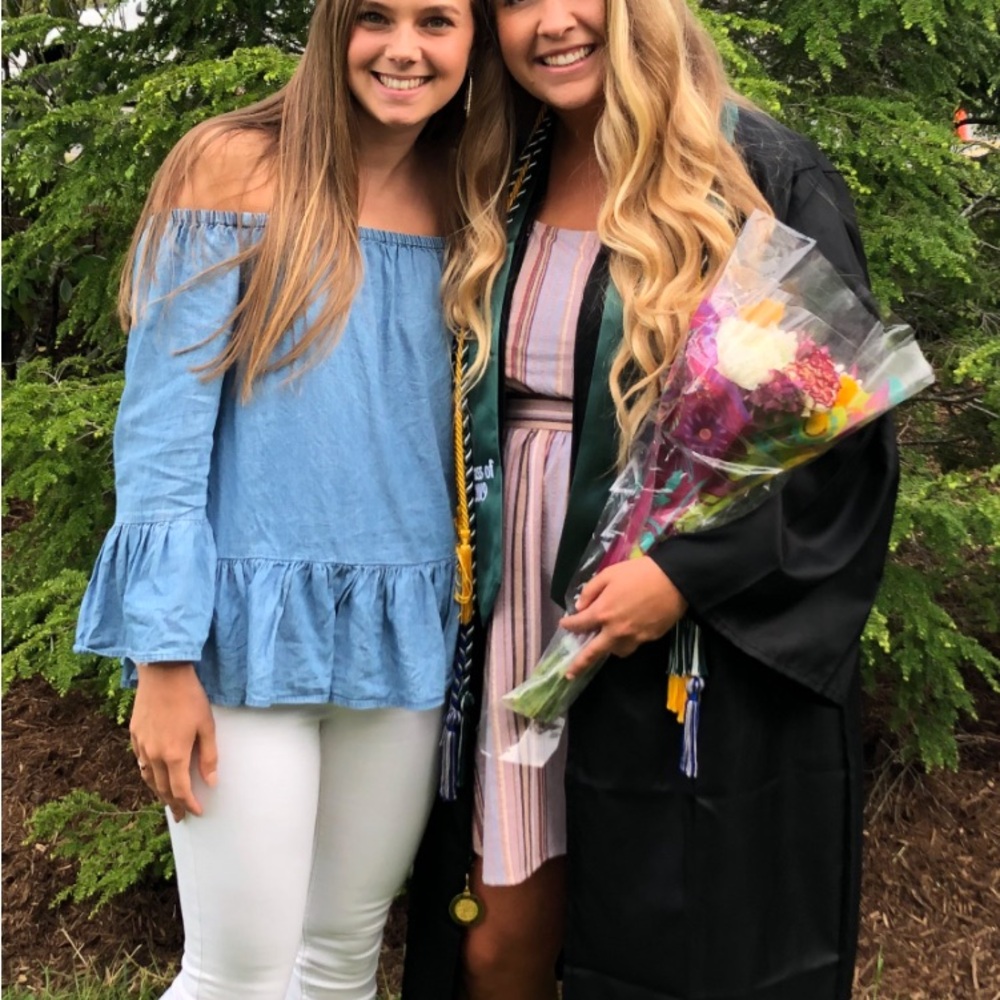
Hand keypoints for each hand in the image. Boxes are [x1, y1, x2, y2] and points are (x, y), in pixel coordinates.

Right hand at [130, 663, 217, 821]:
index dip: (189, 804)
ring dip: (158, 791)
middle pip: (162, 788)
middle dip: (173, 804)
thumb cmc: (190, 698)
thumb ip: (208, 757)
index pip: (181, 790)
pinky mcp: (134, 734)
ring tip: (167, 800)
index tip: (197, 812)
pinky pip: (140, 761)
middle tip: (181, 815)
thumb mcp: (207, 726)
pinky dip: (147, 772)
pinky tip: (153, 773)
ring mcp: (141, 745)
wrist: (163, 673)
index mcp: (174, 755)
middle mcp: (153, 755)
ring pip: (147, 777)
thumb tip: (210, 782)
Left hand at [560, 557, 687, 679]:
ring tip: (606, 640)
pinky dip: (625, 642)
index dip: (569, 625)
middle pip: (593, 652)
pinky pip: (632, 645)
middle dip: (579, 664)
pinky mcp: (649, 639)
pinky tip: (627, 632)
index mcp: (603, 612)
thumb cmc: (639, 573)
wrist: (674, 580)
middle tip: (570, 674)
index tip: (564, 624)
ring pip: (616, 651)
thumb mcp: (609, 574)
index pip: (579, 625)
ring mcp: (633, 637)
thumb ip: (591, 590)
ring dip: (608, 648)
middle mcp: (615, 630)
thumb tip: (580, 607)